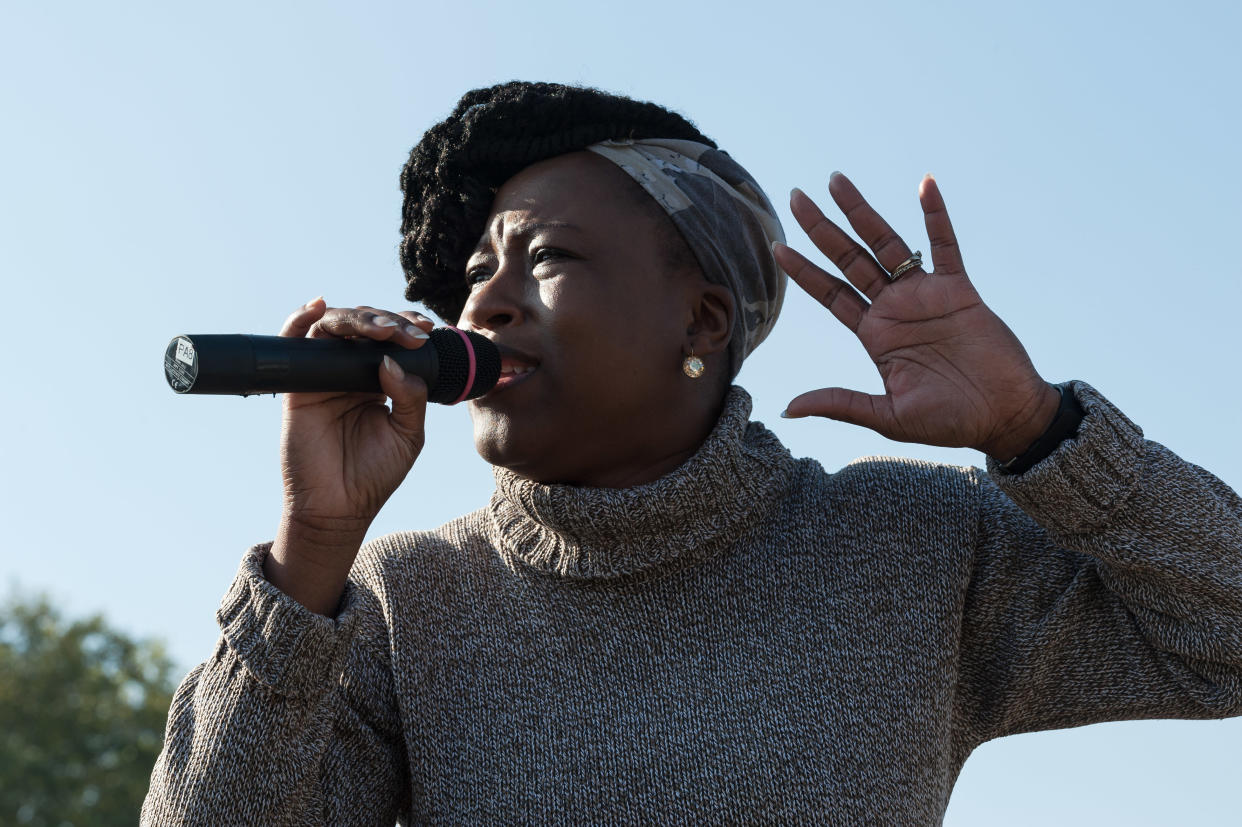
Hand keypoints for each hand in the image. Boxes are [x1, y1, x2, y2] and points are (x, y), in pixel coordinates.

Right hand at [265, 298, 432, 613]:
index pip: (392, 339)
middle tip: (411, 335)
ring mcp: (324, 375)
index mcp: (380, 380)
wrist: (339, 508)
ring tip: (383, 330)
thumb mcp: (408, 434)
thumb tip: (392, 360)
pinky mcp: (298, 385)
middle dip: (389, 322)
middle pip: (364, 326)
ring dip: (358, 319)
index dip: (407, 326)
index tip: (427, 331)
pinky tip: (317, 305)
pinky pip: (294, 342)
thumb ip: (410, 396)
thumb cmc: (375, 475)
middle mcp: (351, 372)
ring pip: (334, 326)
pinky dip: (301, 318)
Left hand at [772, 173, 1058, 460]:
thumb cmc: (949, 422)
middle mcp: (894, 309)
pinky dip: (935, 215)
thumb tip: (789, 408)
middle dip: (821, 228)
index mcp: (875, 335)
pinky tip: (924, 184)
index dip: (804, 270)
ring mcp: (925, 296)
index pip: (830, 294)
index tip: (777, 246)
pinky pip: (946, 245)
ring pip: (887, 244)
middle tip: (795, 195)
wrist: (1005, 417)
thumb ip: (841, 404)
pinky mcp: (960, 290)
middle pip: (849, 259)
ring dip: (862, 212)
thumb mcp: (887, 416)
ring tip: (836, 181)